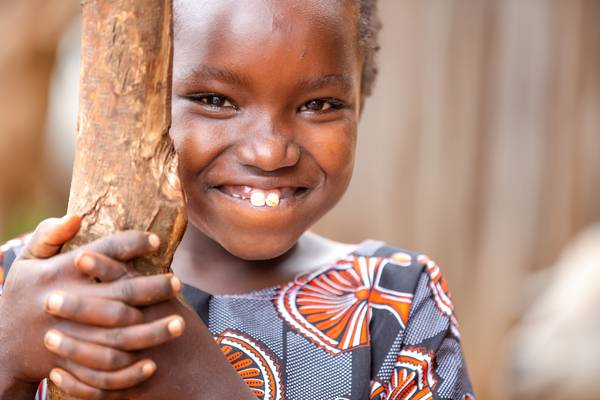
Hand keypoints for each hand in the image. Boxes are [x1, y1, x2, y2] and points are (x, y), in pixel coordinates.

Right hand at [0, 215, 183, 396]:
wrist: (1, 346)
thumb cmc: (21, 295)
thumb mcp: (27, 262)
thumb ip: (48, 235)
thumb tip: (76, 215)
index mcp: (59, 272)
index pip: (104, 251)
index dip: (133, 243)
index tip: (156, 240)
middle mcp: (68, 301)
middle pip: (121, 293)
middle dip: (153, 288)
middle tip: (178, 282)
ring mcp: (71, 334)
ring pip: (120, 333)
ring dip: (153, 330)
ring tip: (180, 321)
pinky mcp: (71, 362)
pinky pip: (107, 369)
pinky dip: (131, 369)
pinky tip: (154, 362)